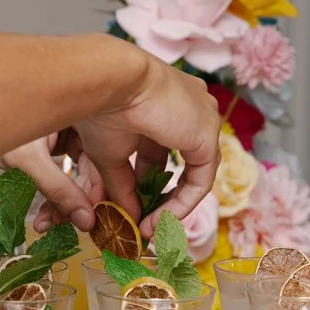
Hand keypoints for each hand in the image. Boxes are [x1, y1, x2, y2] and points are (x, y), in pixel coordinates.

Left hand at [0, 133, 105, 232]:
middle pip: (90, 171)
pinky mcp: (54, 146)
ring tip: (47, 223)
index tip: (92, 219)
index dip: (98, 193)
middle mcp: (79, 123)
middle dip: (75, 203)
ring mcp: (67, 135)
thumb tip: (86, 220)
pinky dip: (54, 194)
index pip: (102, 160)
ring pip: (76, 177)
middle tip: (63, 224)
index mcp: (80, 114)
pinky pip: (62, 175)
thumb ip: (57, 190)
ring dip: (63, 204)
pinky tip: (44, 213)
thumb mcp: (28, 162)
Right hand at [74, 52, 220, 237]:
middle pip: (179, 163)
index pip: (160, 151)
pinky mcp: (208, 136)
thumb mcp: (110, 155)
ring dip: (170, 205)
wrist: (110, 82)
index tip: (132, 208)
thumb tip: (127, 216)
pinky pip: (200, 180)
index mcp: (164, 105)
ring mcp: (203, 120)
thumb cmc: (102, 108)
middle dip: (159, 196)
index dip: (145, 183)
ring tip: (148, 228)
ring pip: (193, 173)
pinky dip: (181, 204)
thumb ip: (121, 186)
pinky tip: (159, 219)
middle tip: (142, 222)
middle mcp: (189, 109)